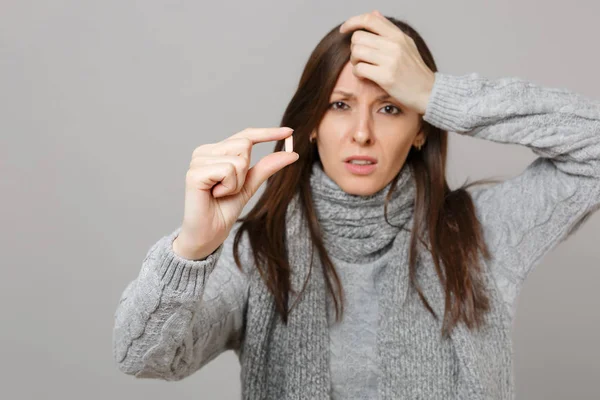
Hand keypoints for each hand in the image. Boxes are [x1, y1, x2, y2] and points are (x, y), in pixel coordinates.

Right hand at [173, 127, 298, 259]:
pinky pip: (228, 170)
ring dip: (237, 183)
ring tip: (220, 193)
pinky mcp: (194, 173)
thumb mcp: (250, 185)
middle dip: (245, 171)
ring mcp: (198, 161)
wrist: (208, 234)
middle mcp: (204, 151)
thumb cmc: (223, 210)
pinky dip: (229, 187)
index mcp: (216, 151)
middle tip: (229, 189)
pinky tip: (214, 195)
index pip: (245, 135)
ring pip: (239, 159)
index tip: (290, 131)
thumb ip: (267, 167)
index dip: (267, 133)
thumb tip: (292, 153)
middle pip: (244, 144)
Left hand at [339, 9, 434, 114]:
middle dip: (354, 48)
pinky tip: (365, 76)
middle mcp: (394, 45)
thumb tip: (374, 12)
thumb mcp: (406, 45)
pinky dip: (357, 73)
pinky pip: (359, 69)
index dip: (352, 22)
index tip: (343, 29)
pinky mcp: (386, 77)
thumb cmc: (415, 71)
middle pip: (358, 37)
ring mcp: (390, 60)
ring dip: (354, 61)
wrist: (428, 92)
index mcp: (398, 35)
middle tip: (360, 58)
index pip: (369, 19)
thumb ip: (389, 29)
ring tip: (363, 67)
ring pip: (356, 52)